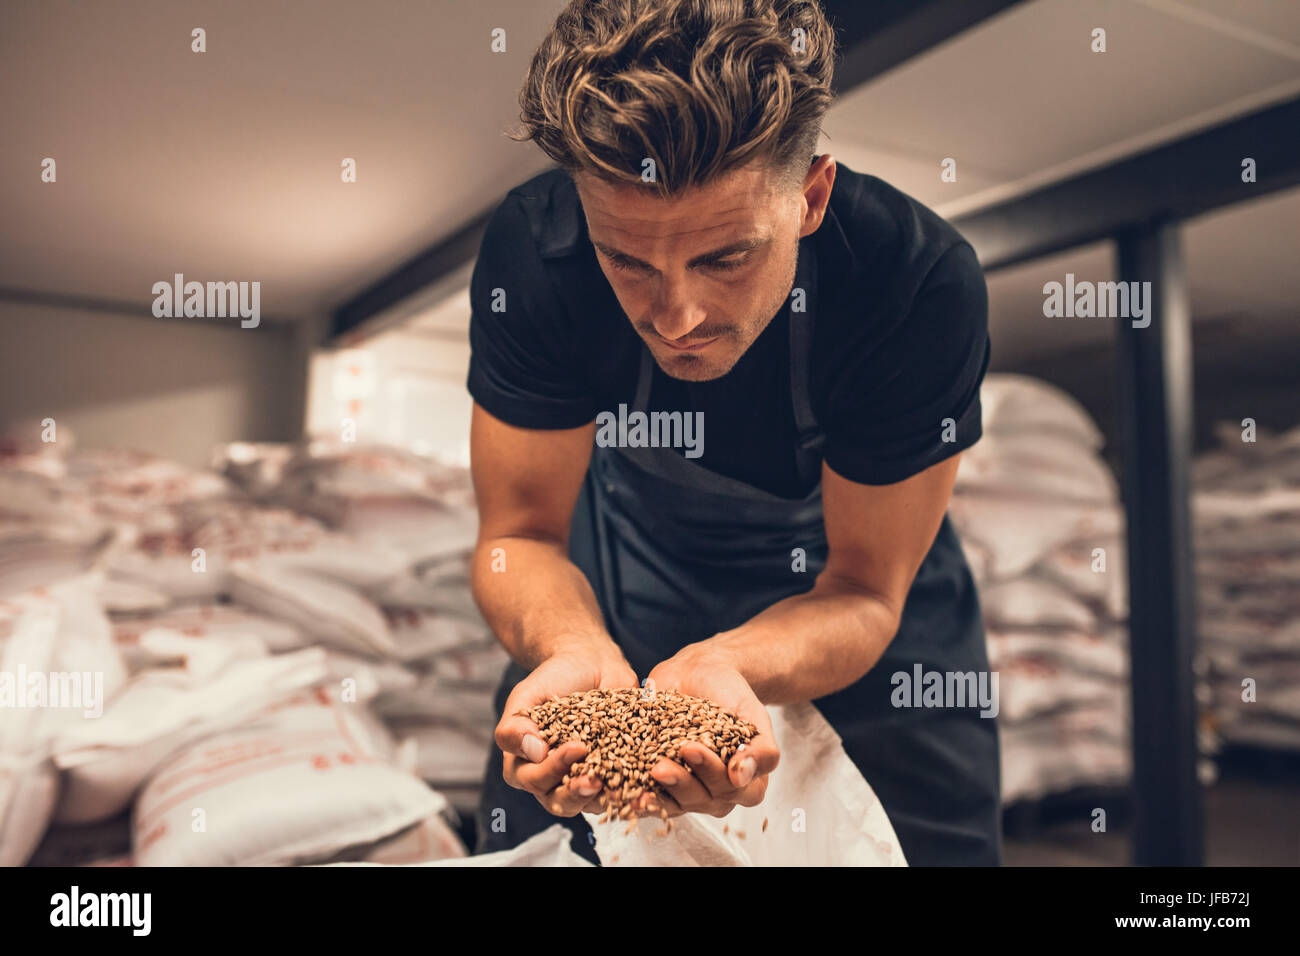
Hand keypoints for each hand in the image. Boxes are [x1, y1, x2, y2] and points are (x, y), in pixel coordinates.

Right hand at [495, 647, 637, 816]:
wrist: (590, 664)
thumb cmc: (552, 679)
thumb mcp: (527, 695)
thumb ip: (515, 725)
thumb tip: (533, 752)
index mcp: (525, 765)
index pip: (534, 779)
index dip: (552, 769)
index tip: (577, 747)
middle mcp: (552, 780)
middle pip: (559, 801)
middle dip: (576, 793)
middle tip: (595, 781)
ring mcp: (584, 780)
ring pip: (589, 804)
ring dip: (606, 801)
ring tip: (622, 793)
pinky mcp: (613, 776)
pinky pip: (620, 793)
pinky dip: (632, 795)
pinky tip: (647, 792)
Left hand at [641, 644, 779, 817]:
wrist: (701, 673)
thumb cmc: (731, 693)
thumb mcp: (753, 713)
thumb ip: (761, 748)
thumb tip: (741, 776)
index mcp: (746, 781)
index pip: (731, 788)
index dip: (710, 771)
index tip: (691, 748)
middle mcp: (718, 792)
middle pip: (701, 799)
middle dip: (680, 782)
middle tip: (660, 765)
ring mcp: (689, 791)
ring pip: (676, 804)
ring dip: (658, 796)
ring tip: (640, 778)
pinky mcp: (663, 786)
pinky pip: (652, 799)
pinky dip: (637, 798)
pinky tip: (621, 794)